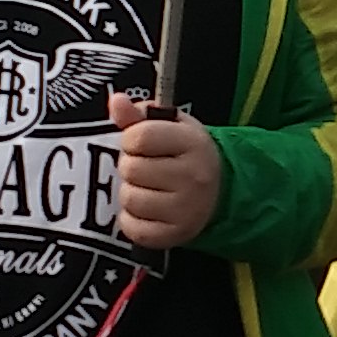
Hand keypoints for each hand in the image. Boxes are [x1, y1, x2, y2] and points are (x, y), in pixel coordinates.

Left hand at [110, 94, 221, 250]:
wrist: (221, 192)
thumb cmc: (187, 155)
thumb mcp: (171, 127)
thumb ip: (139, 114)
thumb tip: (116, 101)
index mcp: (193, 143)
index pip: (140, 136)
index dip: (131, 139)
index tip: (140, 144)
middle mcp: (193, 176)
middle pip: (131, 169)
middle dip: (131, 166)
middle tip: (147, 168)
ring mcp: (186, 209)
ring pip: (129, 199)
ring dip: (131, 192)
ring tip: (148, 188)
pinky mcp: (175, 234)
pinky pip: (132, 227)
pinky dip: (131, 219)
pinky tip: (147, 210)